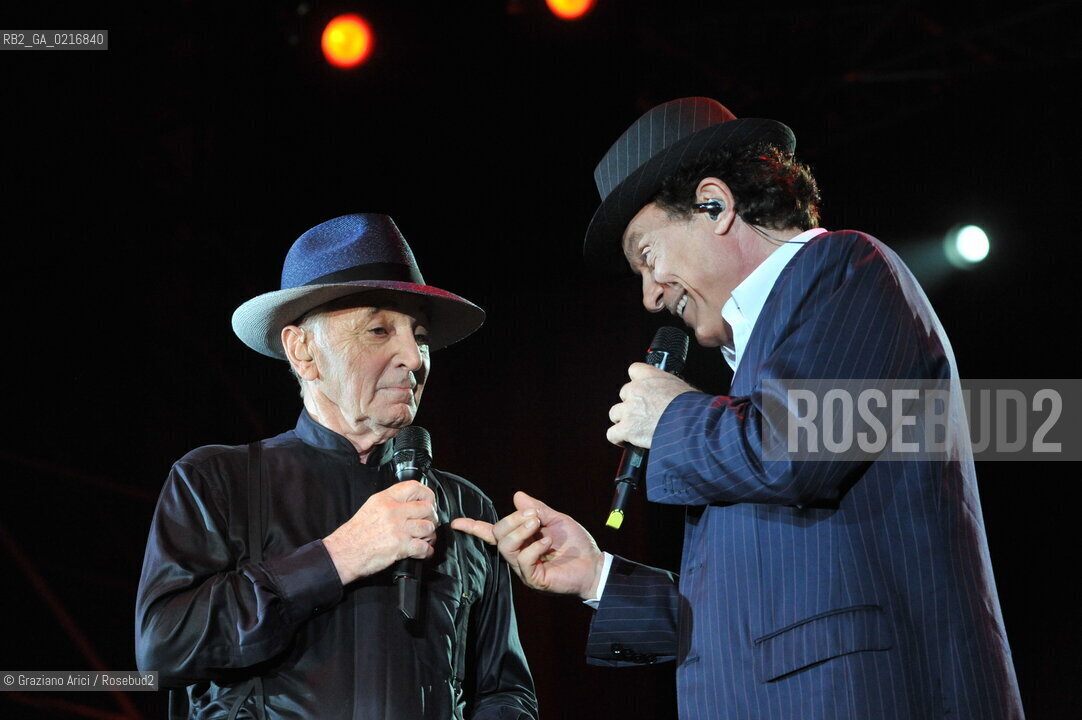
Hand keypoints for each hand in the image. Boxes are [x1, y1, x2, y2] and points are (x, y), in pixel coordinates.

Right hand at [323, 480, 437, 584]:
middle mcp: (393, 511)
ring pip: (428, 527)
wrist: (343, 552)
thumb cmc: (354, 534)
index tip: (429, 501)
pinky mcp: (401, 546)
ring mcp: (398, 528)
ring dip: (429, 536)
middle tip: (428, 523)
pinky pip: (424, 547)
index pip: (415, 487)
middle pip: (427, 508)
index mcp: (385, 499)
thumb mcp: (370, 507)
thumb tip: (410, 502)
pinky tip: (423, 552)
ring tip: (425, 539)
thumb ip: (390, 502)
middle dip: (431, 518)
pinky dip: (427, 552)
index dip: (427, 494)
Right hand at [450, 491, 604, 599]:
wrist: (593, 564)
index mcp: (520, 539)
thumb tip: (517, 496)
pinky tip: (547, 544)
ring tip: (538, 526)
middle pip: (498, 534)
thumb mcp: (556, 519)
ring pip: (506, 547)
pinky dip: (534, 547)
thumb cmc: (575, 544)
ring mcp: (524, 568)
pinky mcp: (533, 578)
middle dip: (512, 520)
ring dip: (521, 531)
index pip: (491, 533)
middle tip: (534, 516)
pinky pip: (523, 560)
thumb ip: (536, 509)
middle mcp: (518, 554)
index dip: (473, 527)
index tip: (456, 522)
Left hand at [606, 362, 693, 447]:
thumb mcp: (681, 387)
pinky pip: (612, 434)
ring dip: (623, 421)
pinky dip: (617, 438)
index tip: (643, 390)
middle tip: (643, 414)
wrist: (690, 423)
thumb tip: (670, 395)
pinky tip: (625, 442)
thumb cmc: (692, 407)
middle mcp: (636, 389)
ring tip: (634, 428)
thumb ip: (667, 387)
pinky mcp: (627, 428)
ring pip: (615, 413)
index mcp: (650, 376)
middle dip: (632, 403)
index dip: (638, 381)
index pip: (634, 370)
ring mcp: (629, 409)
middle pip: (624, 393)